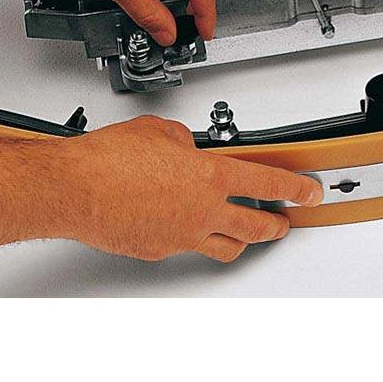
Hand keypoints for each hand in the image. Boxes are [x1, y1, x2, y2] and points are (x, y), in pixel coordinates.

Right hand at [58, 116, 323, 261]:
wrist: (74, 189)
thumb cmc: (109, 159)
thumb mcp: (160, 131)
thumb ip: (183, 141)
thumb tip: (186, 147)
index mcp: (210, 176)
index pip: (268, 183)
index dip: (295, 189)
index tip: (308, 192)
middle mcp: (201, 211)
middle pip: (256, 226)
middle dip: (276, 225)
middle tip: (285, 221)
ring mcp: (180, 236)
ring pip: (225, 246)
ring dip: (241, 239)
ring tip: (245, 232)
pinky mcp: (156, 250)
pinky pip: (186, 246)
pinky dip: (194, 237)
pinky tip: (186, 225)